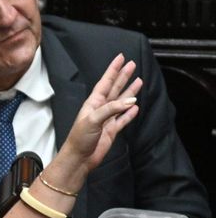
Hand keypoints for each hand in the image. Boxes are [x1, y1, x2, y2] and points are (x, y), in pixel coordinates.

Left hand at [57, 54, 141, 175]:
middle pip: (114, 88)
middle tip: (132, 64)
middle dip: (123, 76)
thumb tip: (131, 102)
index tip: (120, 58)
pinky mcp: (111, 131)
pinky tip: (135, 107)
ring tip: (138, 81)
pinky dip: (129, 113)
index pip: (105, 82)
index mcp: (93, 103)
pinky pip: (123, 119)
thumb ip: (111, 109)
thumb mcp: (93, 119)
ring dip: (130, 92)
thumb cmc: (79, 139)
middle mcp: (100, 109)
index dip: (113, 70)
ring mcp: (106, 120)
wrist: (79, 159)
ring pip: (121, 102)